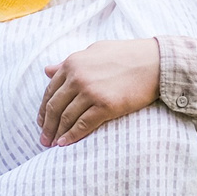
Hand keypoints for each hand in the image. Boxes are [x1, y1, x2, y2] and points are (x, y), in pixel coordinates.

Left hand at [39, 39, 161, 148]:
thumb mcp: (94, 51)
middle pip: (54, 106)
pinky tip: (65, 144)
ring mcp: (91, 92)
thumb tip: (47, 70)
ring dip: (57, 133)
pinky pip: (83, 125)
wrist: (155, 62)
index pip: (50, 91)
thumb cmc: (127, 54)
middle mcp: (78, 77)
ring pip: (66, 117)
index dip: (43, 109)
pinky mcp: (106, 106)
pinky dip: (72, 136)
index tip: (41, 122)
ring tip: (52, 144)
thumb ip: (70, 62)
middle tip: (43, 139)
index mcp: (72, 63)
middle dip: (46, 125)